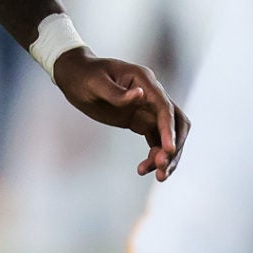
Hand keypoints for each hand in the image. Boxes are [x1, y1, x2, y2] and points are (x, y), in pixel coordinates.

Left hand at [53, 48, 188, 178]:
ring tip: (158, 176)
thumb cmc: (84, 75)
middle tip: (163, 168)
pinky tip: (143, 170)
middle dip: (174, 146)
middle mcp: (151, 95)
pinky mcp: (140, 120)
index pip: (165, 108)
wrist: (75, 76)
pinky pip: (155, 140)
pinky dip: (154, 156)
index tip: (168, 151)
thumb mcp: (96, 83)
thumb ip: (116, 93)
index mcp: (145, 81)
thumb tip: (140, 95)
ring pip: (167, 135)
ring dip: (166, 156)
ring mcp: (147, 108)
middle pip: (176, 123)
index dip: (169, 130)